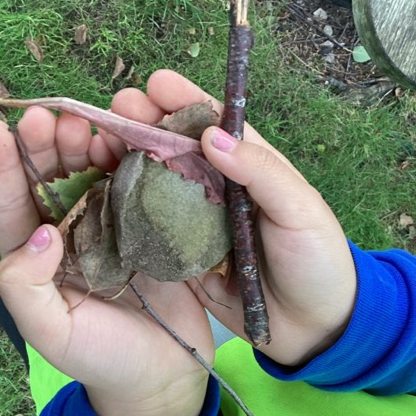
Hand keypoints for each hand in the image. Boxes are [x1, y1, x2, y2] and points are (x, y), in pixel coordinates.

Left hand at [0, 103, 211, 415]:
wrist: (167, 377)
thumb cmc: (100, 358)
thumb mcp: (49, 332)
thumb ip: (25, 288)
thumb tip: (39, 234)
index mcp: (34, 252)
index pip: (10, 202)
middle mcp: (67, 227)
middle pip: (47, 174)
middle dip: (42, 142)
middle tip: (45, 118)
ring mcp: (107, 219)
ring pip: (86, 168)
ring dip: (82, 141)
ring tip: (81, 123)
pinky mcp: (146, 219)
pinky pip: (133, 178)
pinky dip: (127, 154)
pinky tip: (123, 139)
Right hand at [111, 72, 356, 370]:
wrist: (315, 331)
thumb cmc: (317, 261)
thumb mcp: (300, 211)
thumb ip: (260, 171)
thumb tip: (210, 135)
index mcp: (245, 164)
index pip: (209, 121)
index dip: (181, 98)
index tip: (154, 84)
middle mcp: (213, 184)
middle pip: (170, 143)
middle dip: (141, 120)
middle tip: (115, 109)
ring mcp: (192, 217)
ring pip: (150, 176)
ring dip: (123, 155)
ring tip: (99, 144)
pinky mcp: (177, 251)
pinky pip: (144, 222)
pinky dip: (120, 202)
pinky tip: (98, 188)